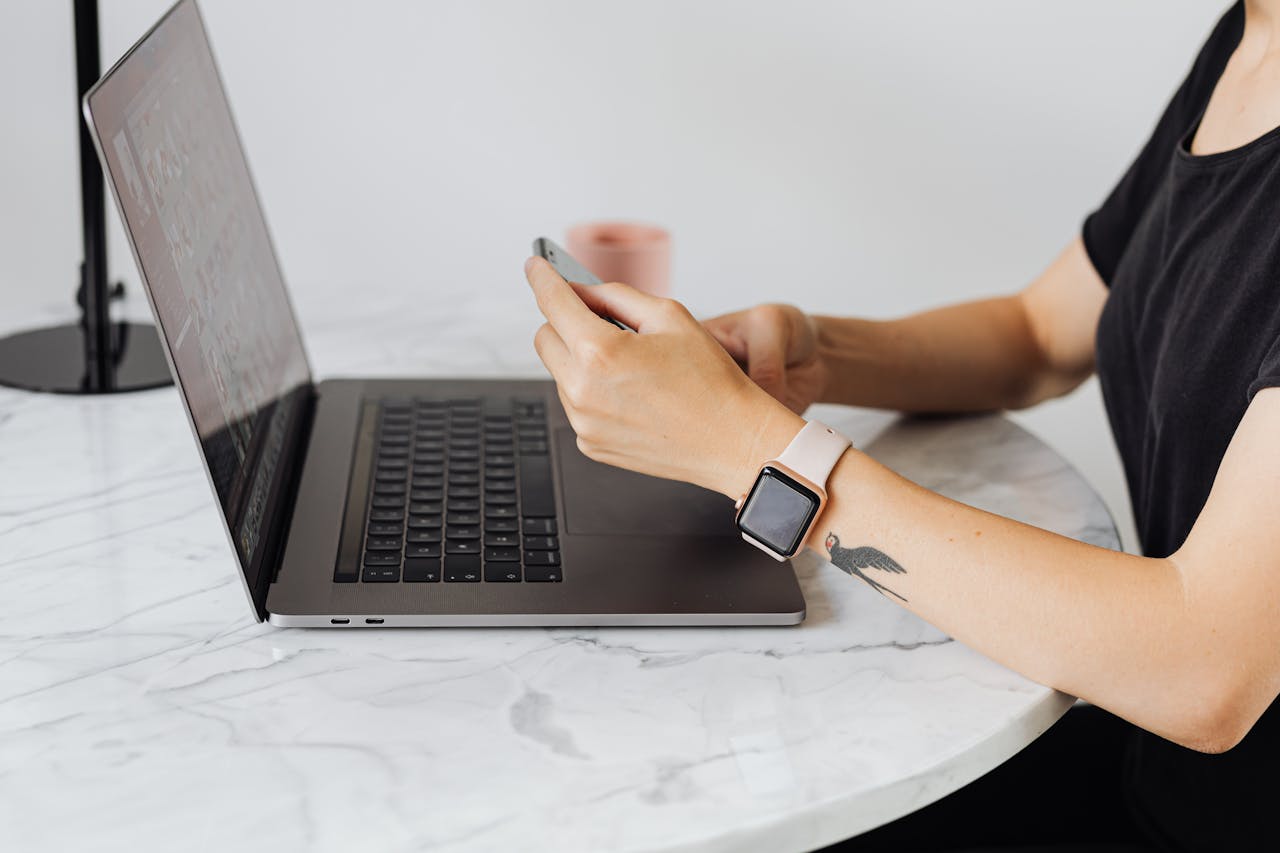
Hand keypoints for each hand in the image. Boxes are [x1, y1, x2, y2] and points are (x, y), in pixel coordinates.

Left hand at [525, 257, 802, 497]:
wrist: (732, 441)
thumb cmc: (711, 381)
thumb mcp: (670, 317)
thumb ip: (616, 296)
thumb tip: (582, 291)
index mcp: (601, 352)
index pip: (553, 302)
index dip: (542, 278)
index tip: (535, 267)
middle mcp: (583, 391)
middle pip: (545, 338)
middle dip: (565, 323)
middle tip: (604, 323)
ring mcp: (584, 422)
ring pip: (559, 373)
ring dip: (581, 360)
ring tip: (632, 368)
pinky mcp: (590, 443)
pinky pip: (576, 404)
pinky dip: (593, 392)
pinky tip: (632, 395)